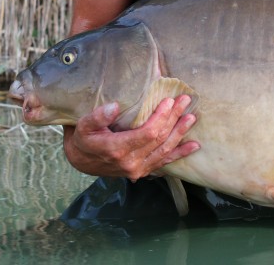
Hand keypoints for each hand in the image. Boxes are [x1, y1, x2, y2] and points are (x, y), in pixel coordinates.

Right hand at [62, 95, 199, 180]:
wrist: (80, 161)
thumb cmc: (82, 139)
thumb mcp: (83, 125)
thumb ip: (98, 117)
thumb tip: (114, 107)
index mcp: (117, 149)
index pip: (148, 133)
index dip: (161, 117)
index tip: (169, 101)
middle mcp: (130, 163)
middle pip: (160, 140)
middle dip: (174, 119)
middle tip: (185, 101)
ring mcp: (137, 169)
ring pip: (165, 150)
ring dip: (180, 134)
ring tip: (192, 118)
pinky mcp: (142, 172)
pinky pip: (163, 162)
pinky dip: (179, 154)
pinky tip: (193, 146)